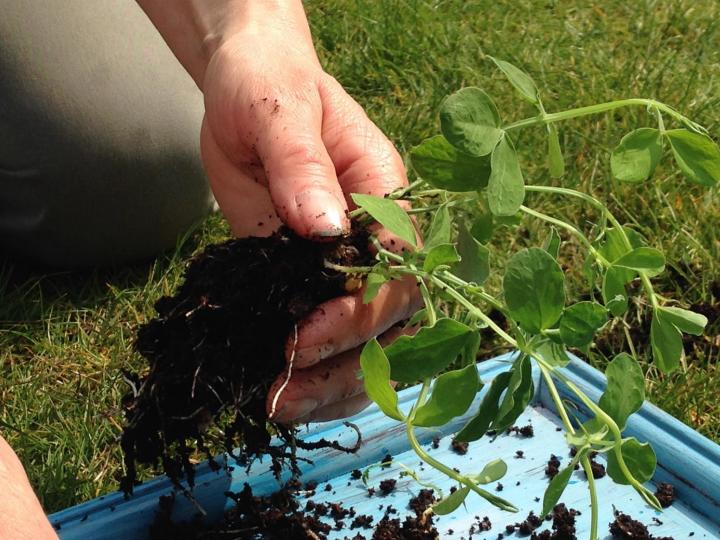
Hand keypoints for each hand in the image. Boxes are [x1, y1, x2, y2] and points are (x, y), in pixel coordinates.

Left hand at [196, 6, 420, 421]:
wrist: (246, 92)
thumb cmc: (269, 87)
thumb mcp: (280, 111)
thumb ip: (304, 165)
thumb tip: (327, 229)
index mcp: (385, 196)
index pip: (397, 271)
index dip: (361, 314)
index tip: (302, 335)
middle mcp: (375, 240)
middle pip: (391, 322)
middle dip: (345, 362)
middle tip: (285, 387)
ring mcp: (341, 267)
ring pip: (367, 344)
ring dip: (331, 385)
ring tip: (280, 406)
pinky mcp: (303, 282)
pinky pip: (324, 339)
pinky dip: (310, 375)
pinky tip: (279, 393)